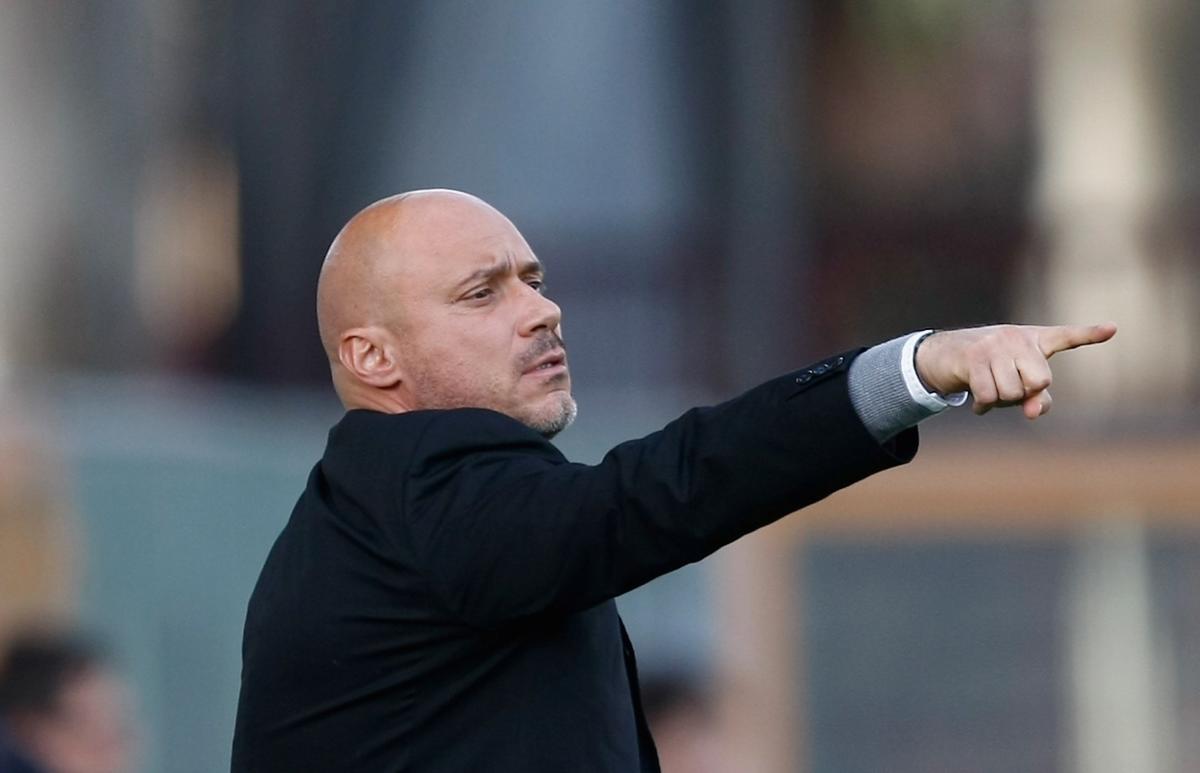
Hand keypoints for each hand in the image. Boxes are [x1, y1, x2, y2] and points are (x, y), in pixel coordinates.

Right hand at [914, 323, 1116, 418]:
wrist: (945, 355)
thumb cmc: (990, 368)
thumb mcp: (1018, 381)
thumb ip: (1037, 398)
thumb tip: (1033, 413)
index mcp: (1035, 340)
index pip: (1067, 337)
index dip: (1090, 334)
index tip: (1112, 329)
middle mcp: (1017, 337)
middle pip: (1039, 382)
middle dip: (1022, 394)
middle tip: (1007, 389)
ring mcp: (994, 345)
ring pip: (1011, 392)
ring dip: (999, 402)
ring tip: (989, 392)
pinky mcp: (973, 356)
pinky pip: (988, 395)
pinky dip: (983, 407)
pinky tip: (977, 404)